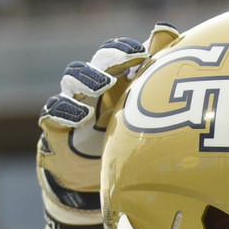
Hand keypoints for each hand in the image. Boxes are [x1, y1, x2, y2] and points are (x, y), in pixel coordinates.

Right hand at [36, 26, 177, 228]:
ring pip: (72, 81)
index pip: (118, 54)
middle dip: (110, 59)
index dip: (126, 49)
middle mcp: (95, 92)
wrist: (97, 188)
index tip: (144, 51)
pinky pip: (53, 114)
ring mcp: (75, 108)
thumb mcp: (149, 119)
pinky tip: (80, 115)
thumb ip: (160, 82)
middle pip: (97, 62)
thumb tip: (175, 40)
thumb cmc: (128, 145)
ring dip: (86, 79)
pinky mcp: (56, 130)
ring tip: (103, 85)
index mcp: (118, 85)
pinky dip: (64, 111)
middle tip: (127, 61)